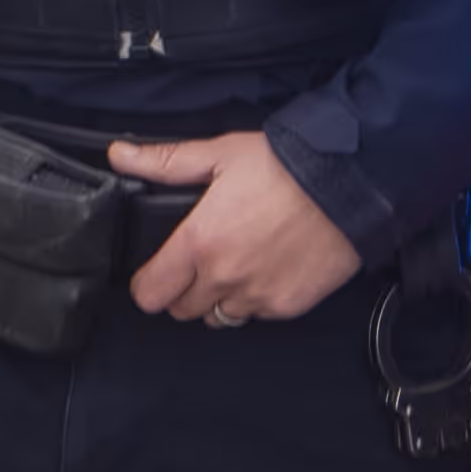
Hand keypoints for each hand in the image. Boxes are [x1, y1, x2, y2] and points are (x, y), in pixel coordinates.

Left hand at [111, 131, 364, 325]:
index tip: (158, 272)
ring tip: (239, 265)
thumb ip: (164, 161)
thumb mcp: (221, 154)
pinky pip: (258, 315)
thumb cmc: (287, 165)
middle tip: (203, 261)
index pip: (149, 293)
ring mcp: (257, 296)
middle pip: (181, 310)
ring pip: (219, 318)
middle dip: (185, 289)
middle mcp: (224, 277)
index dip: (148, 284)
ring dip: (220, 299)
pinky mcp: (288, 305)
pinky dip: (258, 299)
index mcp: (198, 242)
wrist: (350, 181)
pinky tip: (270, 268)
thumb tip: (120, 155)